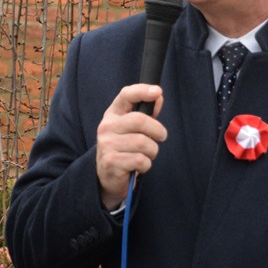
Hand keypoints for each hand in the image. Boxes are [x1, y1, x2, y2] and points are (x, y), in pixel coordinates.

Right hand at [96, 84, 167, 210]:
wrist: (107, 176)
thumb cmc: (124, 148)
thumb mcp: (133, 129)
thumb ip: (146, 113)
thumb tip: (158, 96)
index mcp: (113, 114)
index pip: (126, 95)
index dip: (142, 91)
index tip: (158, 91)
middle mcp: (106, 127)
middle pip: (139, 120)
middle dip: (157, 130)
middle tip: (161, 137)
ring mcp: (107, 144)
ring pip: (143, 143)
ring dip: (152, 151)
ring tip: (146, 155)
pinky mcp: (111, 162)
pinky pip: (140, 160)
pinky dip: (146, 165)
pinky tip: (138, 166)